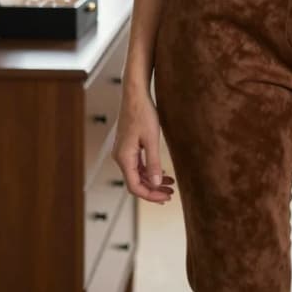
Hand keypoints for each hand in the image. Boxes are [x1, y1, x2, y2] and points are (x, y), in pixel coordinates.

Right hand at [112, 85, 175, 203]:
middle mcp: (120, 157)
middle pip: (135, 183)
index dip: (151, 195)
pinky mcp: (127, 147)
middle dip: (153, 190)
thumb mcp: (152, 139)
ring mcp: (123, 152)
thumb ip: (153, 163)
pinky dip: (149, 172)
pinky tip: (162, 174)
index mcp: (124, 157)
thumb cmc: (143, 113)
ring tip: (171, 185)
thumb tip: (155, 183)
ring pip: (137, 175)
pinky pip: (137, 166)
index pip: (134, 186)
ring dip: (152, 182)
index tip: (166, 197)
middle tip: (171, 194)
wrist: (135, 95)